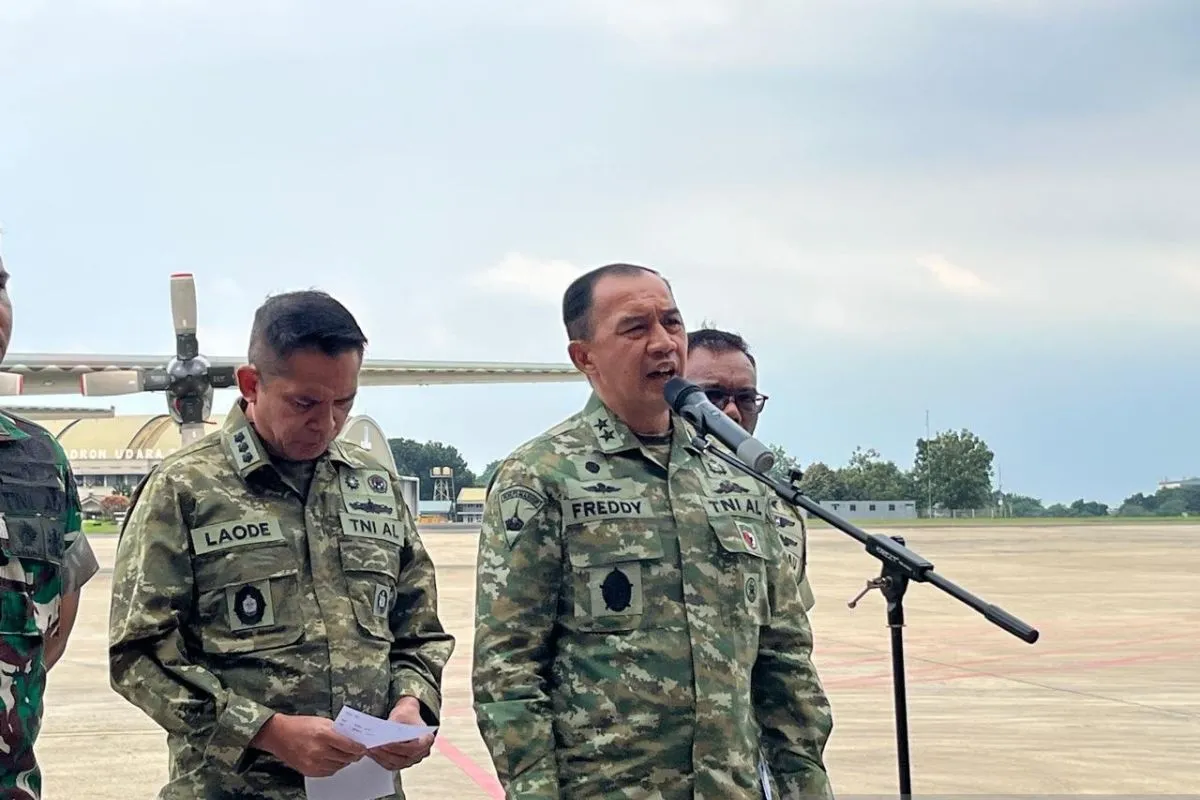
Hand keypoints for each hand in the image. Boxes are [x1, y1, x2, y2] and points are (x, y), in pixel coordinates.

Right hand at [251, 714, 366, 777]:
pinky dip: (334, 766)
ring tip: (346, 754)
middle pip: (346, 758)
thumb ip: (338, 731)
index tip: (364, 748)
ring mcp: (313, 763)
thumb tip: (353, 738)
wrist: (278, 735)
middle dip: (354, 755)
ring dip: (345, 761)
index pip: (349, 745)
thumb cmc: (299, 725)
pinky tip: (333, 759)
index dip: (359, 748)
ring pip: (339, 766)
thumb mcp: (322, 721)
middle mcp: (319, 750)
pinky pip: (329, 771)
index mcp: (323, 735)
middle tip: (358, 751)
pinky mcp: (309, 771)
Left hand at [367, 696, 435, 771]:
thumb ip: (394, 726)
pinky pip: (390, 765)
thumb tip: (382, 735)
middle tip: (373, 747)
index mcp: (427, 739)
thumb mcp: (402, 715)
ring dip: (380, 757)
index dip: (399, 748)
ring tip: (369, 749)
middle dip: (386, 753)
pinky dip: (379, 759)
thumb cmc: (407, 716)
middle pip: (403, 758)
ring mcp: (412, 760)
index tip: (386, 744)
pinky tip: (371, 753)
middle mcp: (421, 752)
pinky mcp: (402, 763)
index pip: (413, 748)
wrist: (407, 719)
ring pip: (395, 763)